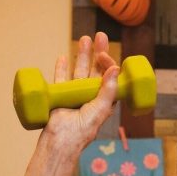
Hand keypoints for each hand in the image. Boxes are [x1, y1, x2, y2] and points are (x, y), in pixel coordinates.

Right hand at [42, 32, 118, 151]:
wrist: (61, 140)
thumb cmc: (84, 128)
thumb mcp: (100, 108)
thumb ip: (108, 90)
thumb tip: (115, 68)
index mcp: (104, 100)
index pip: (109, 77)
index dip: (108, 64)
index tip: (103, 55)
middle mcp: (91, 96)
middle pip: (96, 70)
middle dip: (98, 53)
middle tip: (100, 36)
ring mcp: (76, 95)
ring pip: (79, 71)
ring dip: (82, 55)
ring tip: (84, 39)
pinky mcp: (61, 96)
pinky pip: (62, 79)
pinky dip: (62, 68)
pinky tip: (63, 57)